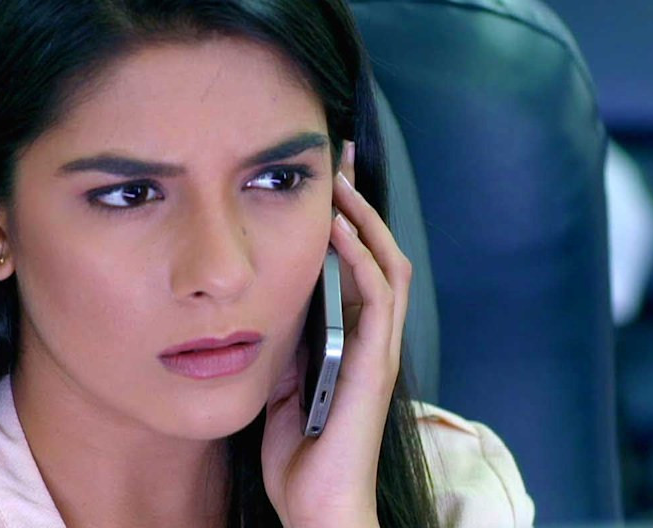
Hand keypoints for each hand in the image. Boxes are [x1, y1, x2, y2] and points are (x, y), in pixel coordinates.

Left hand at [260, 140, 411, 527]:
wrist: (317, 506)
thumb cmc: (300, 455)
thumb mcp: (281, 383)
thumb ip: (284, 342)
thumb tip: (264, 301)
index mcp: (352, 340)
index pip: (359, 265)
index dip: (348, 220)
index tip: (327, 180)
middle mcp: (374, 338)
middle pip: (381, 252)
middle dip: (363, 204)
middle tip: (342, 159)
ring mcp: (379, 349)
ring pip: (387, 265)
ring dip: (365, 219)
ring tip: (341, 181)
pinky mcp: (375, 362)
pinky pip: (377, 297)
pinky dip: (361, 257)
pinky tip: (339, 229)